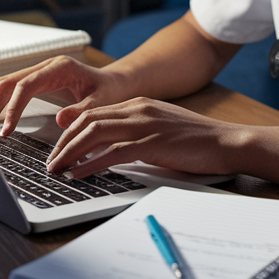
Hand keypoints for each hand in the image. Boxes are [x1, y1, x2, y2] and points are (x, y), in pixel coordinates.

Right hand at [0, 56, 129, 137]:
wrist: (116, 82)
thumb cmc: (109, 91)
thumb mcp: (102, 102)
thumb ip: (82, 111)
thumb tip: (61, 120)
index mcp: (58, 68)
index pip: (25, 84)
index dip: (12, 107)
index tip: (5, 130)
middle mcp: (43, 67)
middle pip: (4, 82)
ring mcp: (35, 73)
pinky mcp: (31, 82)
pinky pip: (5, 91)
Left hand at [45, 97, 246, 178]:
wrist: (227, 142)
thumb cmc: (196, 142)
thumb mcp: (159, 131)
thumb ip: (134, 137)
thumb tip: (107, 154)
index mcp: (138, 104)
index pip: (93, 114)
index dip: (70, 132)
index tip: (58, 149)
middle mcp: (138, 109)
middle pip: (87, 121)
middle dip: (63, 143)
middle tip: (50, 162)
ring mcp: (145, 124)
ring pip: (94, 133)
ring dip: (70, 152)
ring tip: (57, 169)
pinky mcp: (153, 143)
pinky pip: (113, 153)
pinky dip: (91, 164)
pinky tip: (79, 173)